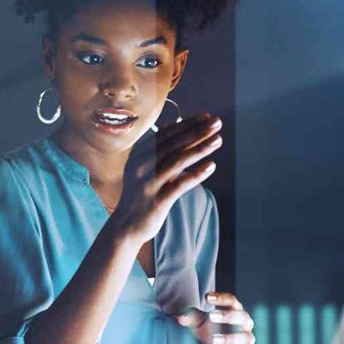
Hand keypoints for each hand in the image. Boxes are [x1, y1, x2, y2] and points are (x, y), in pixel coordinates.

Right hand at [110, 113, 221, 244]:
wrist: (124, 227)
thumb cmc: (139, 195)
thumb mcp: (143, 170)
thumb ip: (158, 151)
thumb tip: (173, 128)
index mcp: (138, 155)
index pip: (165, 134)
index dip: (187, 124)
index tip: (206, 117)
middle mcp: (141, 166)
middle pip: (173, 145)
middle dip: (197, 132)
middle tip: (217, 122)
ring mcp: (148, 183)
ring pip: (177, 161)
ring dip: (200, 149)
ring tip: (218, 140)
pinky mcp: (156, 200)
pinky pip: (179, 185)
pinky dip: (196, 174)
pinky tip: (212, 166)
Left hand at [177, 291, 255, 343]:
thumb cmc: (209, 329)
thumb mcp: (198, 322)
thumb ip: (190, 317)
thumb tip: (180, 318)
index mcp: (233, 310)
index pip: (231, 300)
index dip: (221, 298)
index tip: (207, 297)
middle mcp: (244, 323)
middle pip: (241, 316)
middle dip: (227, 316)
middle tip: (211, 316)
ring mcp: (247, 339)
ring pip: (245, 337)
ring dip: (230, 338)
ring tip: (213, 340)